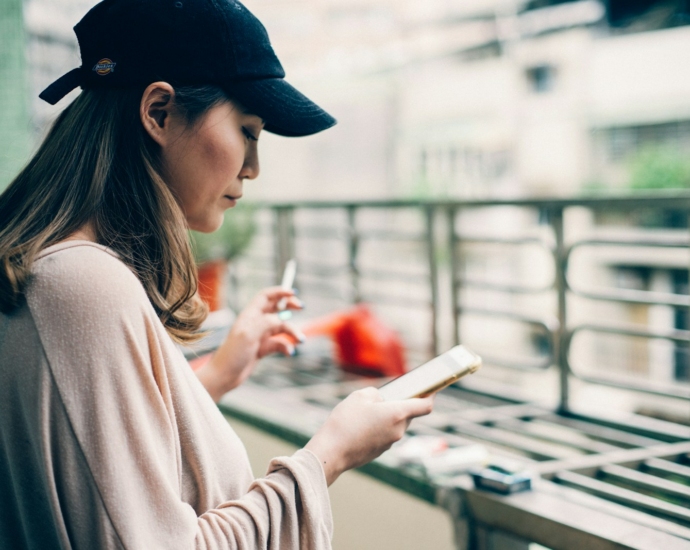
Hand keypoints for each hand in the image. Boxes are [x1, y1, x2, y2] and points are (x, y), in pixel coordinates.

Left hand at [195, 286, 303, 401]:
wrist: (225, 376)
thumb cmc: (232, 353)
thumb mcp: (249, 335)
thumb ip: (266, 323)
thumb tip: (282, 318)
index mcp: (250, 315)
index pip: (266, 296)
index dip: (279, 291)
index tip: (293, 292)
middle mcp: (256, 322)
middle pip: (276, 307)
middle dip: (289, 305)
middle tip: (301, 306)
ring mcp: (260, 335)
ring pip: (282, 327)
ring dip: (292, 331)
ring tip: (301, 340)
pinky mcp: (264, 348)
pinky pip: (280, 343)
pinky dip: (287, 346)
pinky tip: (289, 352)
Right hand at [305, 387, 433, 484]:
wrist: (331, 451)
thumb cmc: (345, 422)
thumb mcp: (359, 396)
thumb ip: (376, 394)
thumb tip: (381, 399)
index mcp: (397, 414)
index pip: (425, 405)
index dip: (431, 395)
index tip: (431, 389)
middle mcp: (398, 430)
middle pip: (409, 414)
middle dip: (401, 404)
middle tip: (387, 396)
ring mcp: (390, 443)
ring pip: (396, 425)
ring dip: (388, 416)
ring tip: (367, 411)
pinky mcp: (380, 451)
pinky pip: (386, 434)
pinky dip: (380, 427)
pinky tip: (361, 425)